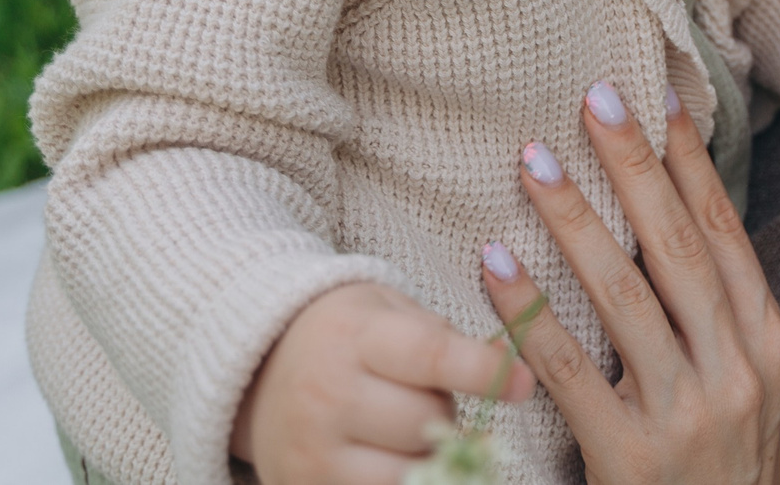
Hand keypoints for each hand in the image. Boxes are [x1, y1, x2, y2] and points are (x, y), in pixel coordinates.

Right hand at [236, 281, 533, 484]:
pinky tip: (390, 456)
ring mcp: (311, 449)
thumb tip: (510, 366)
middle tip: (426, 397)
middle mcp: (326, 392)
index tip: (523, 383)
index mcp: (352, 334)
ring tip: (404, 429)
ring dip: (427, 455)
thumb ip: (446, 339)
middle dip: (445, 413)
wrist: (255, 364)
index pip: (429, 356)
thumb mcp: (388, 312)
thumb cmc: (342, 331)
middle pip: (425, 422)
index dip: (482, 372)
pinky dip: (403, 480)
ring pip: (409, 472)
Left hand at [481, 83, 779, 484]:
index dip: (689, 165)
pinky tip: (493, 262)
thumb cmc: (721, 479)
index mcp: (767, 347)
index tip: (654, 99)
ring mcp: (686, 418)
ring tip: (534, 161)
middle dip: (635, 166)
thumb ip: (716, 321)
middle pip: (679, 248)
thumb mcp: (747, 396)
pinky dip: (528, 312)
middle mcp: (736, 374)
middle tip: (592, 96)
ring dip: (576, 220)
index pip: (726, 235)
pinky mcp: (631, 461)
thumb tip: (672, 225)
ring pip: (626, 296)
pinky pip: (569, 372)